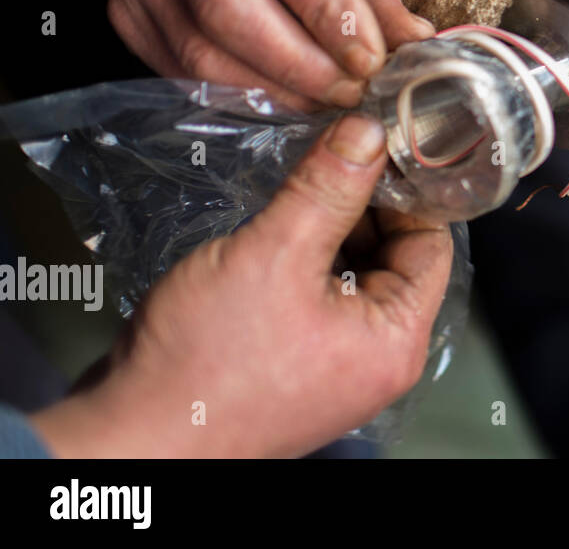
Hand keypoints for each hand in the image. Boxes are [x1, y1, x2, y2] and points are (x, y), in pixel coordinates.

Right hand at [30, 116, 452, 457]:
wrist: (131, 439)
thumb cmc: (204, 365)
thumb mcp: (273, 255)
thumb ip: (327, 190)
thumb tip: (368, 135)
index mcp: (396, 340)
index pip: (432, 242)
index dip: (406, 190)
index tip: (376, 146)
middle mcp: (377, 357)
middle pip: (394, 256)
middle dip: (363, 206)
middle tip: (330, 158)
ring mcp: (336, 363)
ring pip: (352, 272)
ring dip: (329, 229)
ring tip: (297, 190)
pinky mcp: (297, 362)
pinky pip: (318, 296)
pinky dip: (303, 260)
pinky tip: (273, 232)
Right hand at [110, 0, 434, 108]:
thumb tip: (413, 43)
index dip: (330, 14)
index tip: (372, 59)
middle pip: (233, 10)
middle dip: (304, 65)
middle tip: (354, 91)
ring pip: (203, 52)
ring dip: (277, 90)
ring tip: (329, 102)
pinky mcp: (123, 11)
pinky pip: (182, 72)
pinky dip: (243, 95)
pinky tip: (285, 101)